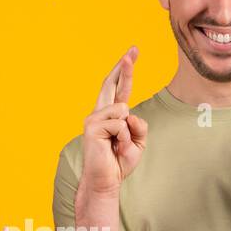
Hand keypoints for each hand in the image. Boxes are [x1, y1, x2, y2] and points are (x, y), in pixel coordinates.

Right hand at [79, 46, 148, 197]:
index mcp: (111, 115)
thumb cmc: (119, 161)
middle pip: (112, 83)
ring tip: (118, 146)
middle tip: (134, 49)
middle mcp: (100, 113)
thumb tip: (127, 112)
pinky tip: (113, 147)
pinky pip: (119, 123)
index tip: (132, 52)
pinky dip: (122, 137)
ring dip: (127, 132)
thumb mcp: (138, 141)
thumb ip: (139, 125)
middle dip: (124, 67)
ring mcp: (93, 118)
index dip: (126, 70)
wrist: (106, 181)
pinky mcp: (91, 126)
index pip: (119, 88)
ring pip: (123, 109)